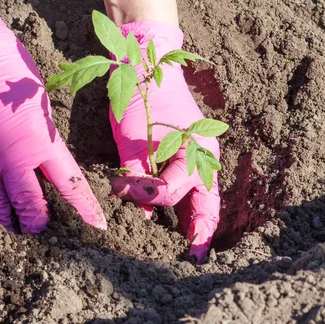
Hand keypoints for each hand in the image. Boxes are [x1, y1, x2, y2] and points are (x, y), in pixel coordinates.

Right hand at [0, 0, 106, 232]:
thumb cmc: (9, 69)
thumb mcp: (39, 103)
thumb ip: (42, 138)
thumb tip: (42, 162)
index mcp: (40, 140)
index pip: (69, 184)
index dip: (84, 208)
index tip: (96, 225)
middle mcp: (11, 156)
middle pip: (28, 204)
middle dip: (37, 221)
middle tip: (39, 227)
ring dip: (8, 218)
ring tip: (13, 225)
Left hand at [108, 21, 219, 260]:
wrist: (148, 65)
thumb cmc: (142, 98)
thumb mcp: (132, 139)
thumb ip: (136, 175)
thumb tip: (139, 210)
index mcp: (193, 151)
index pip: (170, 191)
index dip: (143, 196)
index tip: (118, 190)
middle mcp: (203, 158)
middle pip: (205, 203)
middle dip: (199, 232)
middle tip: (193, 259)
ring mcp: (198, 156)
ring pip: (201, 197)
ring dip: (194, 221)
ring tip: (189, 246)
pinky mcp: (186, 154)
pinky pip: (190, 185)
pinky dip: (185, 203)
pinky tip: (178, 219)